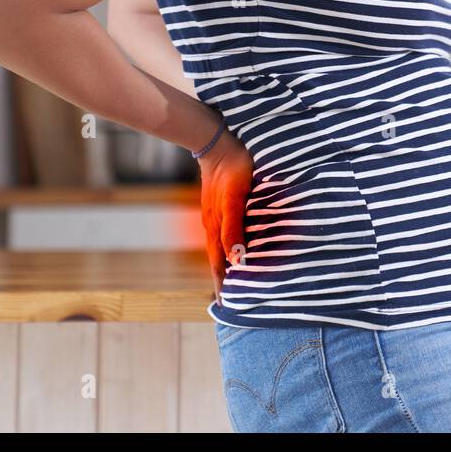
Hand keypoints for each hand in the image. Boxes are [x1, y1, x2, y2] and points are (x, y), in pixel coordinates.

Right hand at [196, 127, 253, 303]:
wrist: (219, 144)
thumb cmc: (232, 171)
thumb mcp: (235, 201)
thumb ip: (234, 230)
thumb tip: (237, 261)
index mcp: (215, 229)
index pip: (219, 265)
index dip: (223, 285)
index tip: (226, 307)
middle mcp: (213, 226)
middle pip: (218, 260)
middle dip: (223, 280)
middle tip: (230, 302)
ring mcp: (215, 216)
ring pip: (220, 248)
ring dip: (226, 265)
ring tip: (232, 281)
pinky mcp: (220, 206)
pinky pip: (224, 234)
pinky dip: (228, 248)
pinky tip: (235, 247)